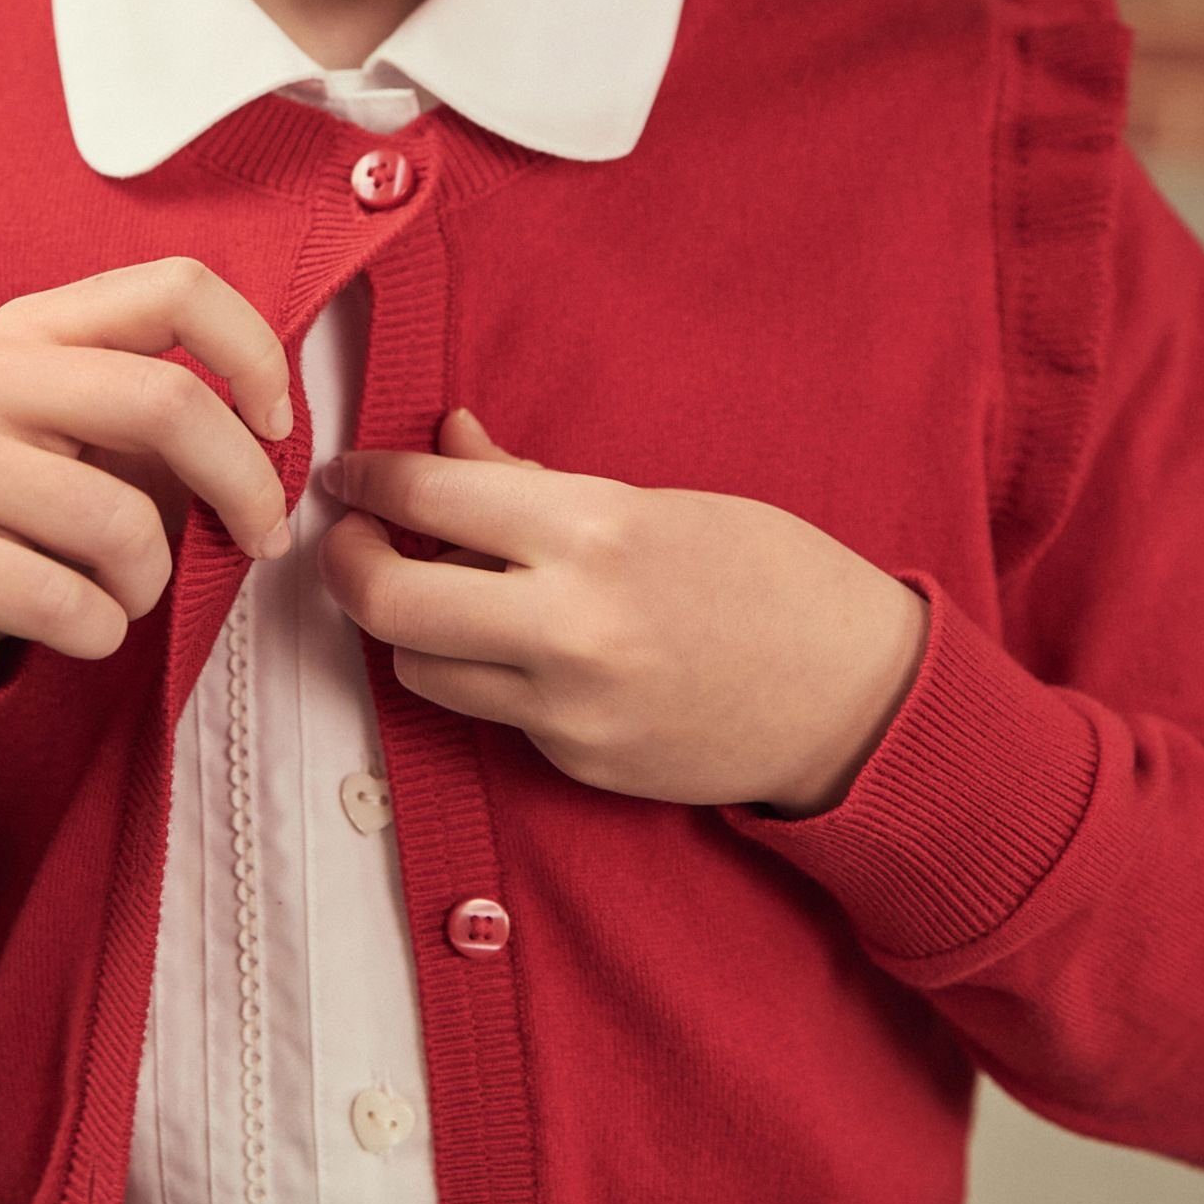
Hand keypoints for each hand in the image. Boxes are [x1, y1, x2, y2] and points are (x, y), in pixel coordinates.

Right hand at [0, 257, 295, 702]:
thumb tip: (277, 438)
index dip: (253, 353)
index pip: (175, 288)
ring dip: (151, 580)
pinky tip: (73, 624)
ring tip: (118, 588)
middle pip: (168, 402)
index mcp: (32, 328)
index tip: (277, 424)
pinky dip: (102, 631)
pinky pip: (73, 604)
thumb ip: (171, 419)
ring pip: (124, 524)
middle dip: (245, 484)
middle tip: (263, 535)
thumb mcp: (89, 444)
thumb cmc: (18, 519)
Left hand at [316, 407, 930, 814]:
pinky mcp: (576, 763)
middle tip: (349, 539)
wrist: (855, 699)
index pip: (427, 497)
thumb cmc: (769, 575)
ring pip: (420, 670)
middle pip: (387, 603)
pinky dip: (486, 674)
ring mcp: (568, 709)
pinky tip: (525, 648)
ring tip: (443, 593)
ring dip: (412, 628)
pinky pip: (490, 712)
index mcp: (593, 532)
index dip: (369, 481)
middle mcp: (568, 626)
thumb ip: (537, 484)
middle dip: (347, 563)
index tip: (350, 474)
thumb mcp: (656, 501)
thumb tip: (451, 440)